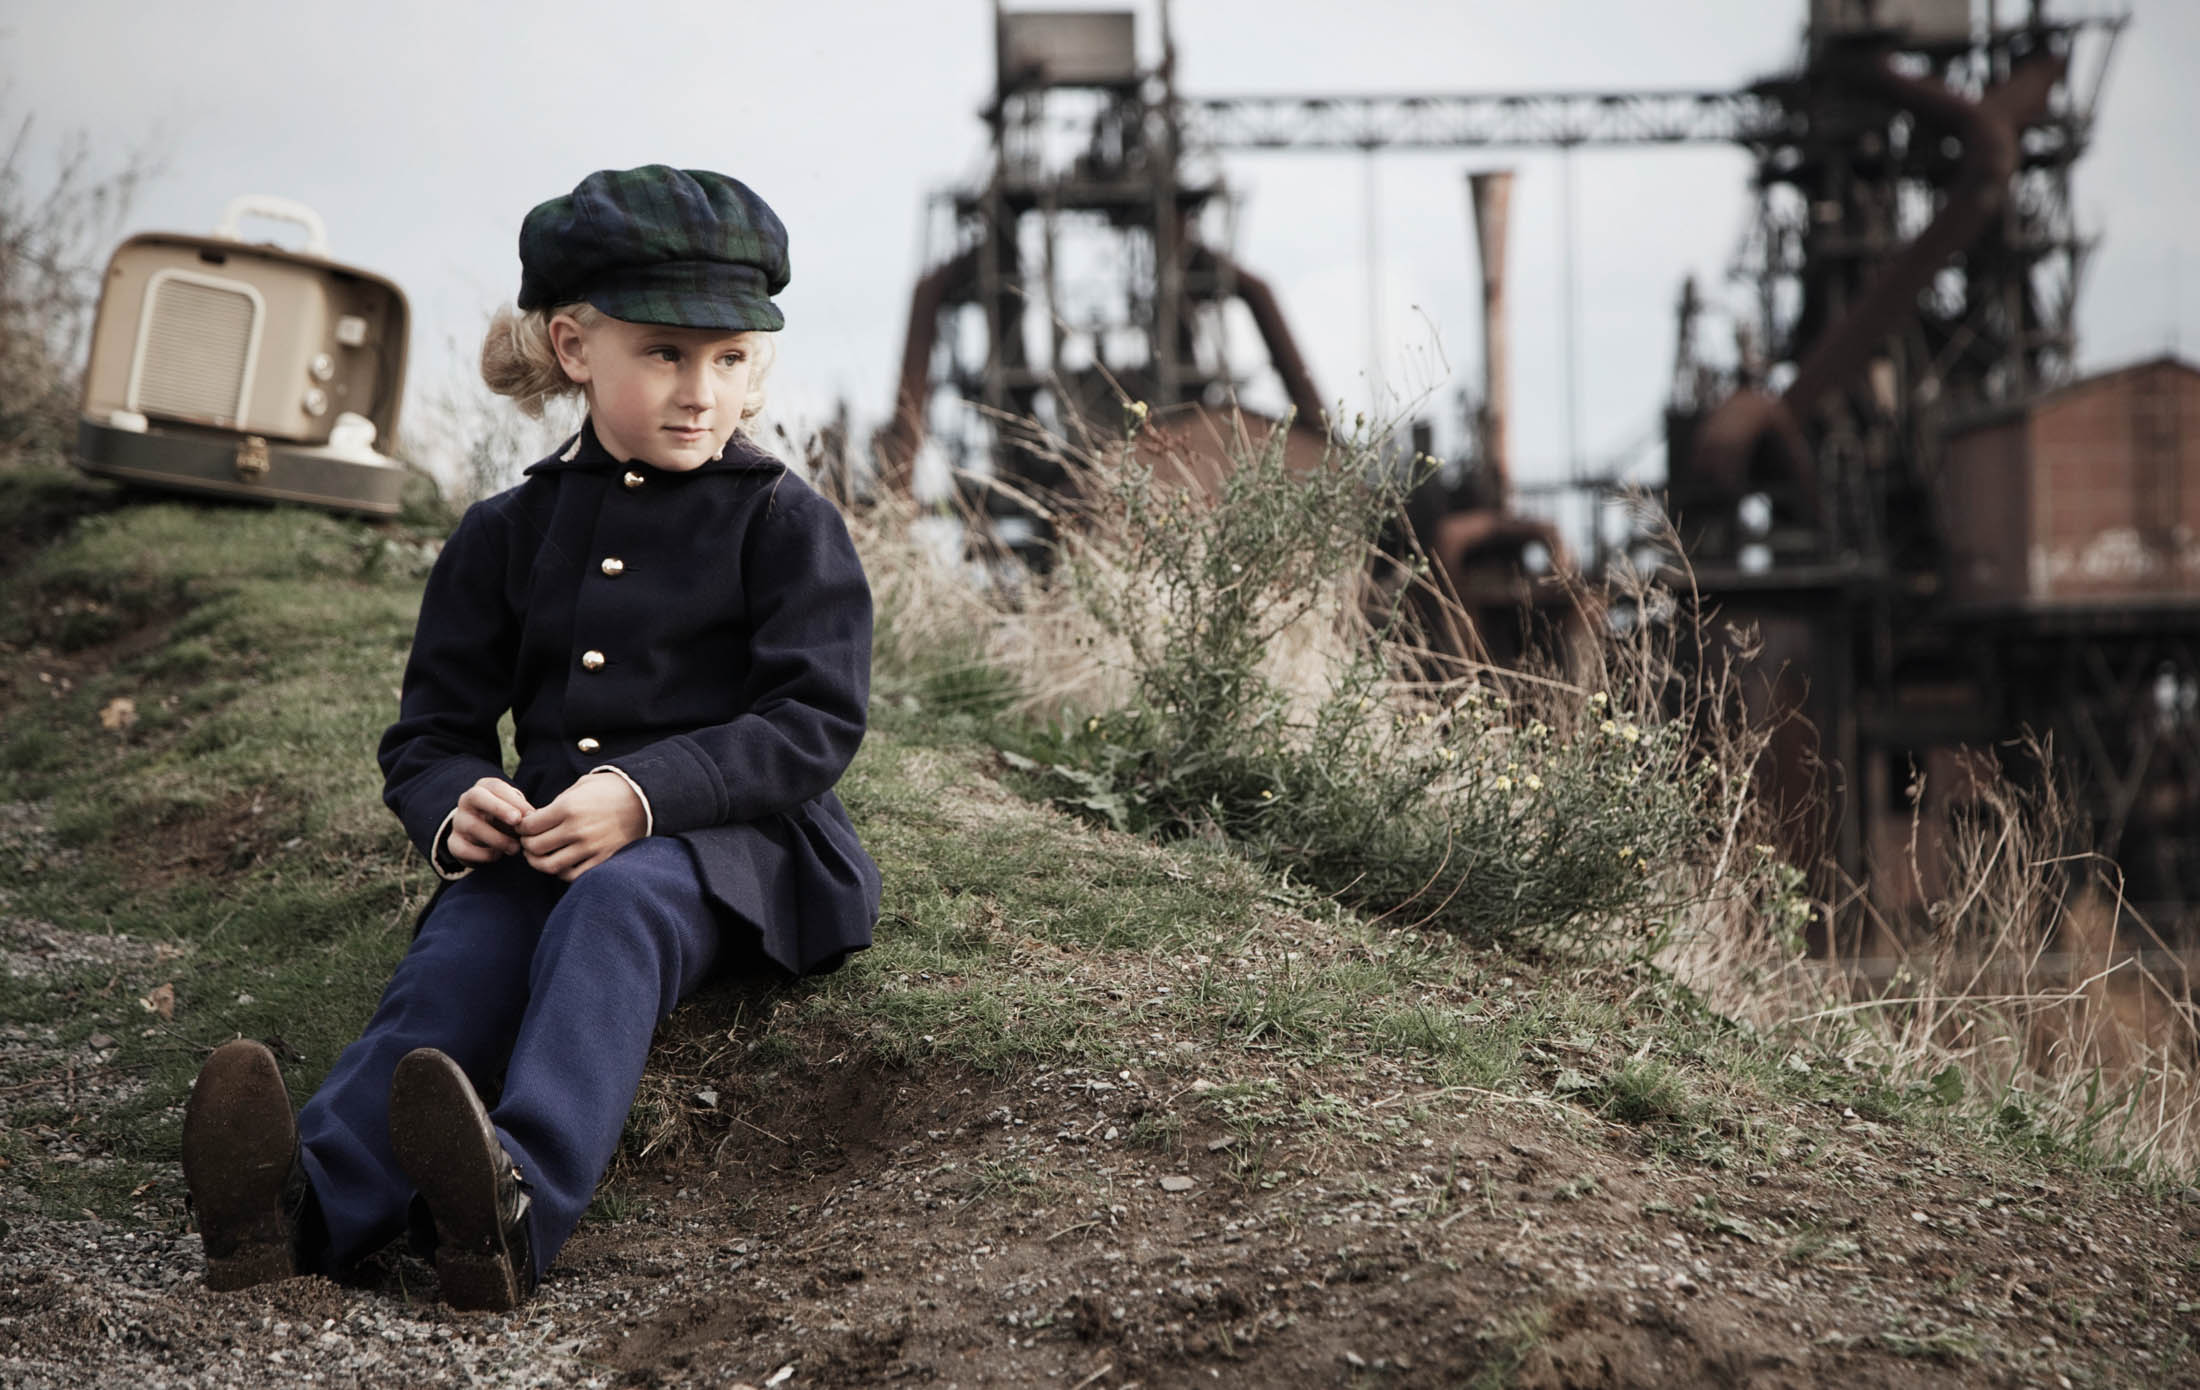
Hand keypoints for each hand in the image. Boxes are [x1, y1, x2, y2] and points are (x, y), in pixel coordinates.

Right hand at [446, 777, 535, 866]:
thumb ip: (523, 811)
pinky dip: (483, 854)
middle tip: (517, 821)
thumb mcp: (516, 810)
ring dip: (497, 838)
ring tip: (515, 848)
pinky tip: (498, 855)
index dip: (513, 799)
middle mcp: (466, 801)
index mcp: (484, 788)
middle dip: (498, 808)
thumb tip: (534, 817)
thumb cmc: (506, 819)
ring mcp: (458, 822)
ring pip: (472, 826)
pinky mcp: (454, 843)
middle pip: (476, 796)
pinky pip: (464, 849)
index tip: (530, 813)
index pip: (495, 786)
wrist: (483, 839)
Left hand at [517, 772, 646, 880]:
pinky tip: (561, 863)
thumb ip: (557, 803)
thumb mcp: (580, 786)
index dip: (521, 827)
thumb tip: (537, 819)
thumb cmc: (610, 789)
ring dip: (538, 862)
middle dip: (526, 845)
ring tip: (539, 856)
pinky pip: (572, 875)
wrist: (645, 799)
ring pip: (549, 865)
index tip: (524, 827)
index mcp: (568, 807)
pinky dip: (561, 872)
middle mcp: (577, 829)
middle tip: (528, 841)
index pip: (530, 826)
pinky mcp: (602, 859)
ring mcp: (590, 847)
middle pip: (535, 847)